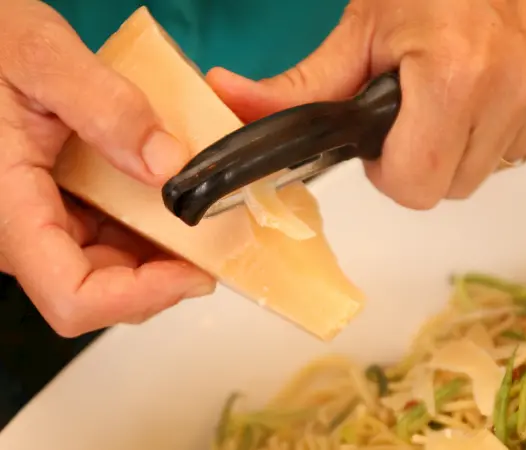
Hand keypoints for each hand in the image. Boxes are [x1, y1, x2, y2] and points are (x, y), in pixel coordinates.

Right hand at [0, 0, 214, 336]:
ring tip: (200, 215)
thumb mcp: (43, 57)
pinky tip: (169, 198)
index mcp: (8, 207)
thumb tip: (167, 164)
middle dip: (163, 275)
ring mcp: (39, 225)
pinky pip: (106, 242)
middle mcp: (20, 231)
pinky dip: (145, 230)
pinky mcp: (55, 212)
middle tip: (214, 239)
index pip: (74, 296)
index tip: (196, 271)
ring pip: (108, 272)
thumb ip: (104, 106)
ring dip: (159, 254)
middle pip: (100, 292)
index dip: (141, 297)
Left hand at [207, 0, 525, 208]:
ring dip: (473, 136)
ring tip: (465, 78)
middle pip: (457, 184)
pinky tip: (504, 74)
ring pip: (499, 164)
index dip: (394, 169)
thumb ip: (304, 84)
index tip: (391, 132)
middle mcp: (525, 84)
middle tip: (424, 99)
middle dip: (430, 154)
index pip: (419, 188)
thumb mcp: (364, 24)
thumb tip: (232, 103)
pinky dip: (514, 119)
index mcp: (458, 74)